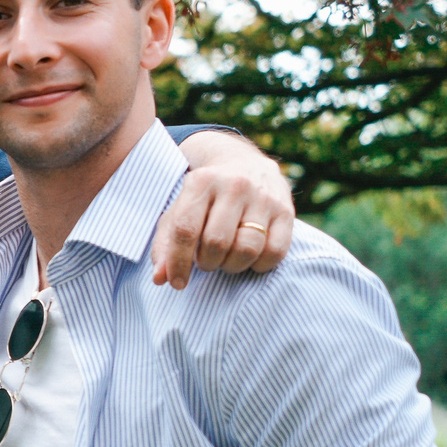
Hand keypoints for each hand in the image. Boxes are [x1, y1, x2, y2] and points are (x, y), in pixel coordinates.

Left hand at [154, 134, 294, 287]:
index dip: (178, 262)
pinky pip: (274, 252)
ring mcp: (263, 197)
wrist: (245, 164)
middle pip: (217, 242)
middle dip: (207, 262)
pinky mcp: (286, 210)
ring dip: (231, 265)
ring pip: (246, 249)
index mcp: (201, 182)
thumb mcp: (179, 211)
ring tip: (226, 258)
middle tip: (206, 260)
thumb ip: (165, 244)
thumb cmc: (205, 198)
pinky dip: (259, 265)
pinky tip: (249, 258)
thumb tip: (160, 278)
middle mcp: (234, 185)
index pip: (186, 229)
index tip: (177, 282)